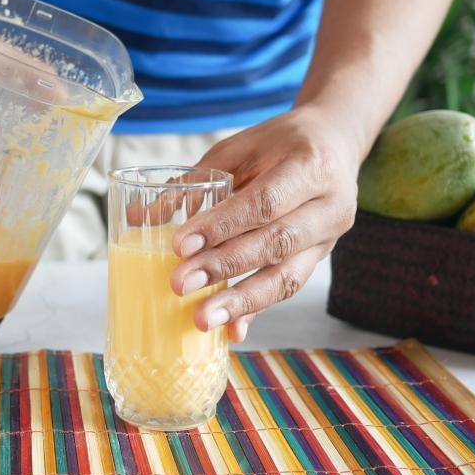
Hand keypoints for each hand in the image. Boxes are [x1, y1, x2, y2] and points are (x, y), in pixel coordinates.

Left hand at [170, 104, 360, 341]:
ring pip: (287, 277)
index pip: (264, 202)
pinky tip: (231, 331)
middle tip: (180, 285)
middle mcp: (329, 206)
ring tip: (202, 319)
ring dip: (242, 302)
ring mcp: (329, 237)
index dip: (222, 226)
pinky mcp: (320, 259)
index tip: (180, 245)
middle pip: (275, 243)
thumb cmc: (278, 144)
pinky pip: (287, 289)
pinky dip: (256, 310)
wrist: (335, 143)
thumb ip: (195, 181)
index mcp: (310, 166)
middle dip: (224, 267)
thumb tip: (139, 219)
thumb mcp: (239, 149)